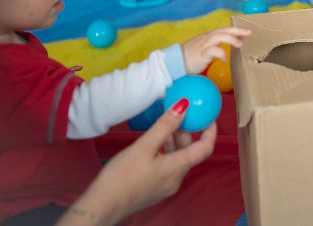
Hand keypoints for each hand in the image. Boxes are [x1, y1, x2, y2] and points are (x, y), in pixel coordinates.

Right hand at [58, 99, 216, 224]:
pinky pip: (167, 167)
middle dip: (187, 133)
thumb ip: (165, 126)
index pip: (205, 148)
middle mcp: (176, 179)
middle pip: (189, 152)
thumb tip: (184, 107)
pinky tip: (152, 145)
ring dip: (174, 142)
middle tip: (178, 116)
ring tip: (163, 126)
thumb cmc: (122, 177)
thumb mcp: (144, 146)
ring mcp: (165, 186)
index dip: (210, 131)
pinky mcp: (155, 189)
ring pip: (177, 159)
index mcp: (178, 168)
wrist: (102, 205)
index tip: (208, 117)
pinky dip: (165, 152)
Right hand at [181, 26, 250, 74]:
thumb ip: (215, 46)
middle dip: (236, 30)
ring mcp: (203, 45)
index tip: (246, 31)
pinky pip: (212, 51)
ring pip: (218, 37)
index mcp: (207, 36)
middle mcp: (206, 38)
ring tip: (240, 44)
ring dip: (230, 39)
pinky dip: (220, 53)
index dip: (235, 30)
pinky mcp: (200, 54)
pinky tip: (224, 58)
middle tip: (248, 32)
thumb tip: (229, 46)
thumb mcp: (204, 49)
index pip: (223, 30)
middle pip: (223, 30)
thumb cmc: (191, 57)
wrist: (175, 62)